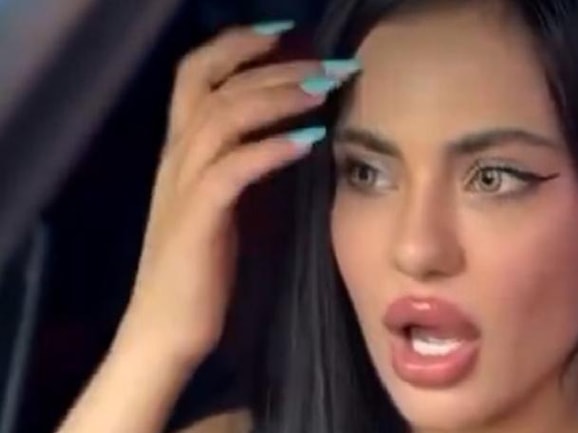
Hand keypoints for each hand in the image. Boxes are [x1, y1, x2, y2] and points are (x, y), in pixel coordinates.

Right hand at [117, 25, 354, 364]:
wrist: (165, 328)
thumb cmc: (201, 269)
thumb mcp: (224, 205)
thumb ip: (244, 165)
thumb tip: (293, 134)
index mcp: (181, 152)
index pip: (196, 75)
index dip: (235, 45)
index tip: (286, 33)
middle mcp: (175, 158)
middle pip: (214, 85)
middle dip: (273, 65)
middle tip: (327, 62)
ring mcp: (182, 187)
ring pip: (223, 117)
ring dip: (278, 97)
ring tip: (324, 89)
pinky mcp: (198, 220)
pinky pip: (233, 170)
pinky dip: (270, 149)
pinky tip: (308, 141)